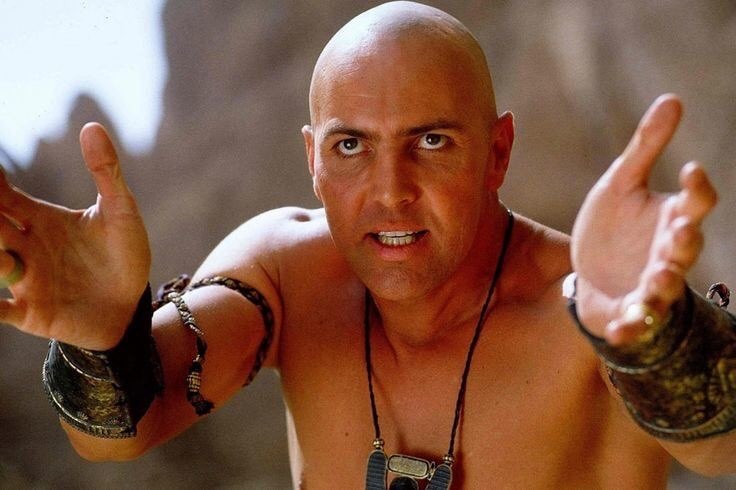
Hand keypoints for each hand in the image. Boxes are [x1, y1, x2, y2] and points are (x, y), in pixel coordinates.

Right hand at [0, 123, 150, 349]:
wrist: (131, 306)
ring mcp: (23, 280)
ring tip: (6, 257)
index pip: (2, 195)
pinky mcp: (29, 312)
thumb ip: (106, 172)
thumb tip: (92, 126)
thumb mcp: (121, 211)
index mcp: (40, 219)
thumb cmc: (125, 255)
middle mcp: (24, 246)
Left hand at [571, 94, 716, 344]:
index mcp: (670, 217)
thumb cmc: (613, 224)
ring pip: (666, 286)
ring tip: (659, 275)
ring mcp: (651, 284)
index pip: (695, 202)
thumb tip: (673, 99)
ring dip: (664, 282)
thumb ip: (646, 148)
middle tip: (680, 231)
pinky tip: (621, 327)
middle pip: (685, 248)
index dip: (697, 188)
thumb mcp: (622, 183)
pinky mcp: (631, 311)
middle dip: (684, 241)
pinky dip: (631, 326)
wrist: (590, 268)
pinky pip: (636, 321)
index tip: (689, 169)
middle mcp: (668, 253)